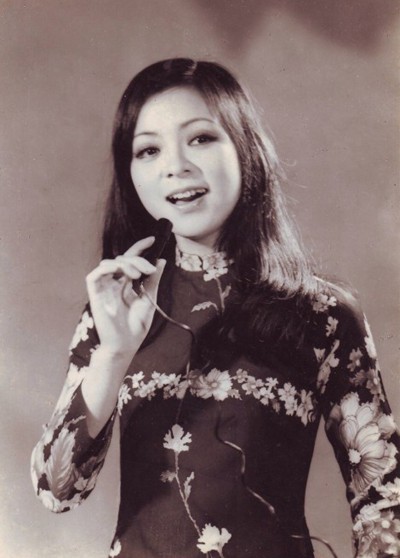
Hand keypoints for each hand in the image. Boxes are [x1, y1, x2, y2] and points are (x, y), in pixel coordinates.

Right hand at [86, 237, 165, 356]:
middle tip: (149, 269)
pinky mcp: (95, 293)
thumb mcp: (149, 298)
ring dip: (126, 264)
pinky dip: (108, 267)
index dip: (140, 247)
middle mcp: (114, 282)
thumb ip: (153, 279)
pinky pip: (95, 274)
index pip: (131, 259)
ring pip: (110, 263)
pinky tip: (121, 271)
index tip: (153, 239)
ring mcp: (104, 287)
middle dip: (138, 259)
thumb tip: (161, 260)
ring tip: (138, 275)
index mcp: (126, 283)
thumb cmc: (136, 325)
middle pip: (123, 259)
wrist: (126, 344)